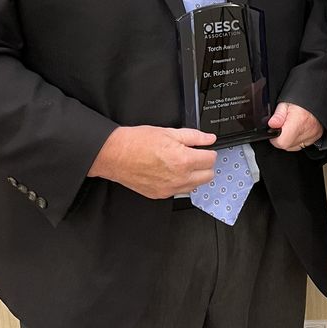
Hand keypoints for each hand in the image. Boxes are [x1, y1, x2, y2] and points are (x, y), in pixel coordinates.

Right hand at [88, 125, 216, 198]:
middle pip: (208, 176)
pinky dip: (180, 183)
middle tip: (196, 156)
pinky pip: (179, 192)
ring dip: (194, 176)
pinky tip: (171, 172)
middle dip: (205, 165)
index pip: (211, 160)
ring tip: (182, 164)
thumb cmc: (137, 142)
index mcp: (183, 160)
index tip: (205, 149)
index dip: (209, 152)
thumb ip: (194, 137)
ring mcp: (169, 189)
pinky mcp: (160, 195)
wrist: (115, 154)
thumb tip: (209, 139)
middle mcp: (179, 178)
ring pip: (195, 186)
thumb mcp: (169, 132)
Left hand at [268, 102, 323, 150]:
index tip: (274, 130)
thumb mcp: (285, 102)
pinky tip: (297, 129)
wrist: (316, 98)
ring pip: (294, 146)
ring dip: (289, 139)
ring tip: (291, 126)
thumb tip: (272, 124)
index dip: (274, 138)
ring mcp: (313, 135)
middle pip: (287, 146)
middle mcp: (307, 130)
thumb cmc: (301, 99)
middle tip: (283, 125)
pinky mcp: (317, 136)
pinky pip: (302, 144)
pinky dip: (297, 138)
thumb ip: (278, 115)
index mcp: (298, 121)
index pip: (281, 142)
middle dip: (281, 138)